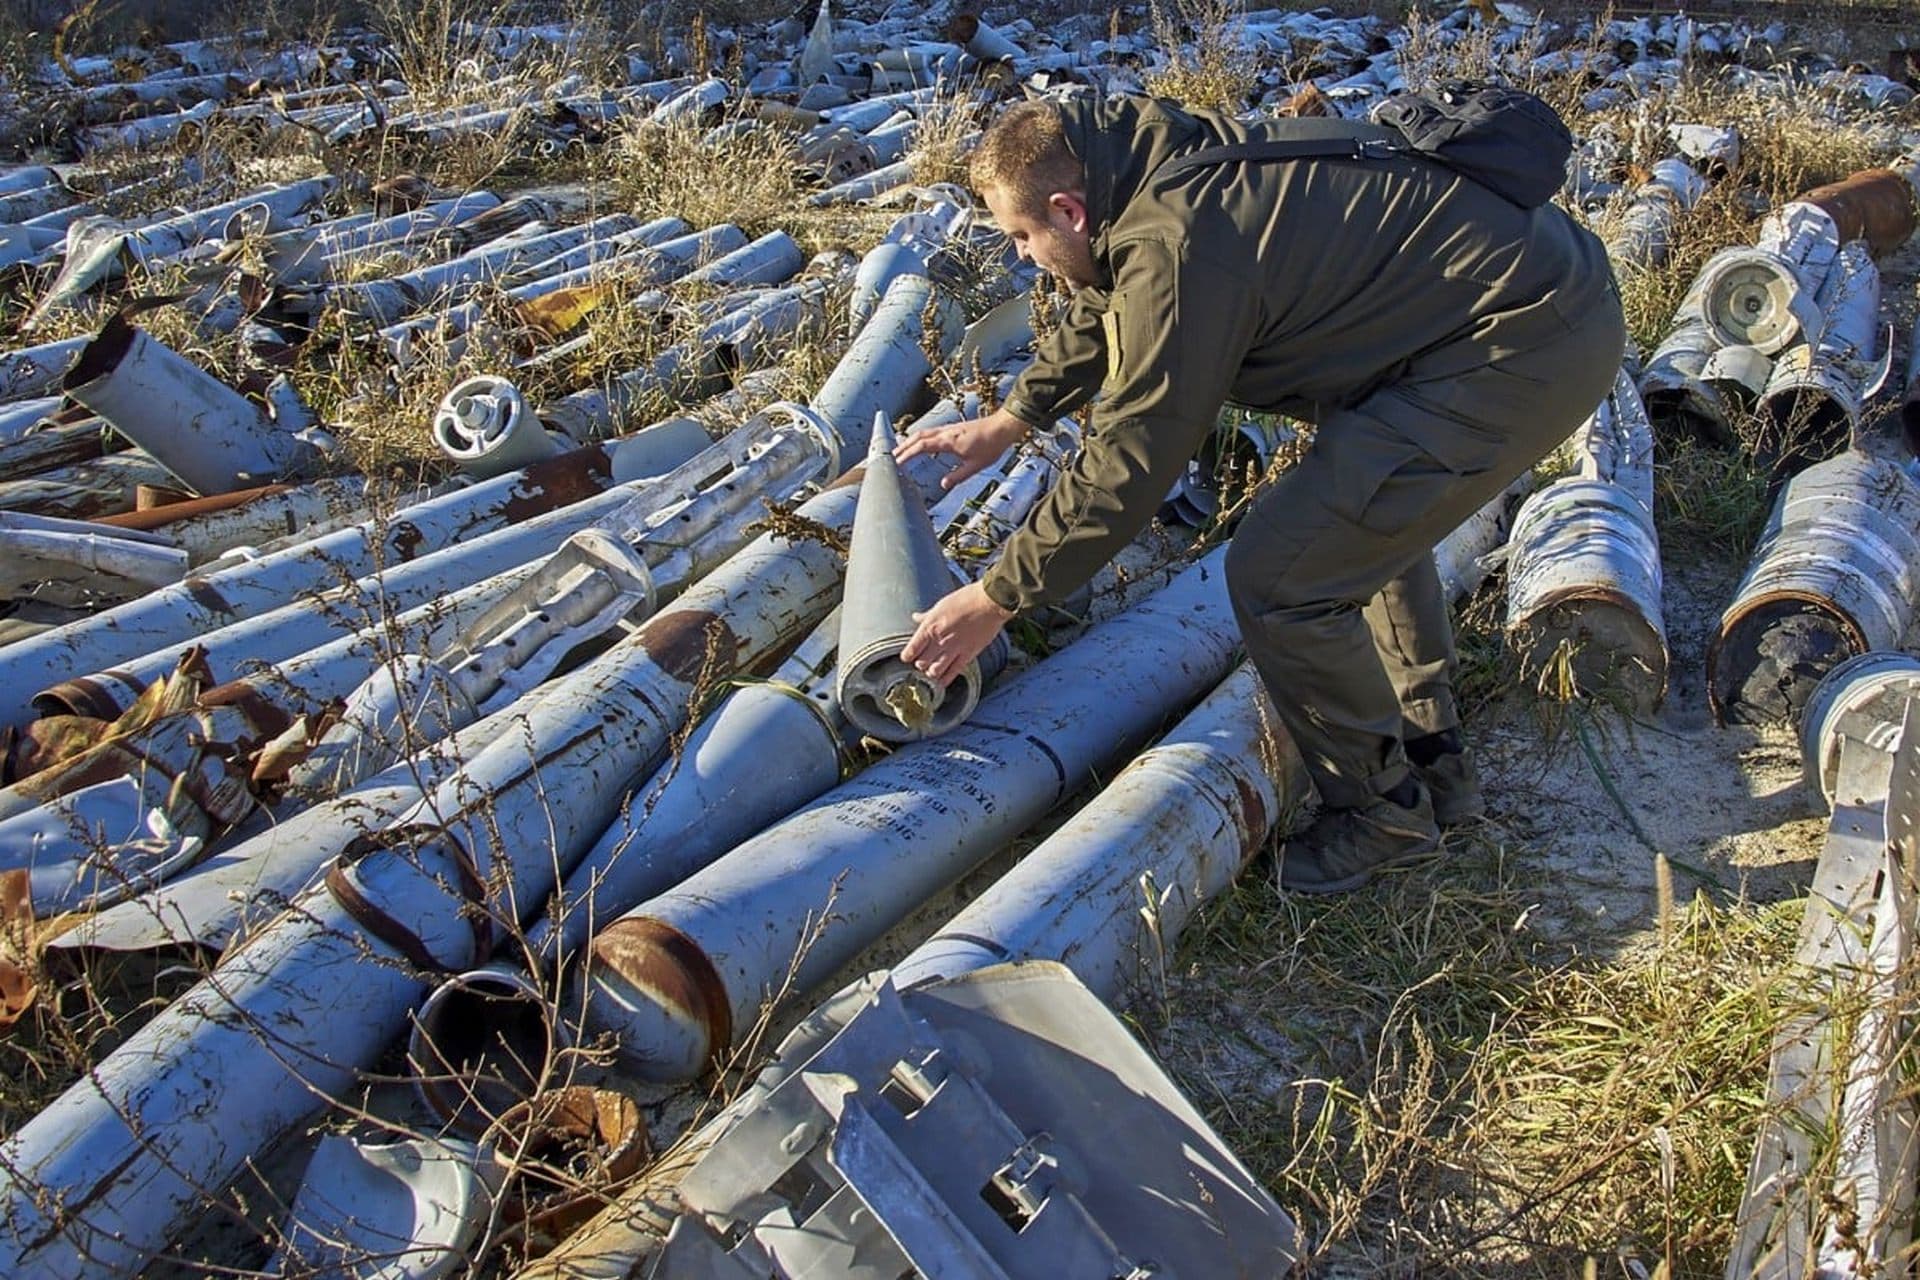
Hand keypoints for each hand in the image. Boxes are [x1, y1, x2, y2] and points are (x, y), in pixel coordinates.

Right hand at [893, 407, 1027, 490]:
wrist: (1002, 427)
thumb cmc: (991, 446)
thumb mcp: (975, 466)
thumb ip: (958, 476)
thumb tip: (943, 485)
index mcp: (948, 441)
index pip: (921, 446)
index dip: (907, 454)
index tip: (896, 462)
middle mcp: (946, 432)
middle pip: (918, 437)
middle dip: (902, 446)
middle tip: (891, 456)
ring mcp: (949, 428)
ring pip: (923, 432)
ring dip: (910, 441)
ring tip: (900, 450)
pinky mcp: (953, 428)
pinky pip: (931, 432)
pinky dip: (920, 437)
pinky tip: (920, 444)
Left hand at [900, 580, 1013, 687]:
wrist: (989, 602)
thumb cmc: (967, 599)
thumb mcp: (941, 604)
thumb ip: (928, 615)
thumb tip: (916, 617)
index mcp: (930, 626)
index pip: (911, 649)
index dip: (907, 656)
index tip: (907, 656)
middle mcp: (940, 640)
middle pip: (921, 663)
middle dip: (919, 664)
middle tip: (922, 662)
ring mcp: (954, 649)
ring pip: (935, 671)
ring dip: (931, 673)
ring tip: (932, 670)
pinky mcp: (968, 655)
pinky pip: (953, 673)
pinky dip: (946, 680)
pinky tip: (942, 681)